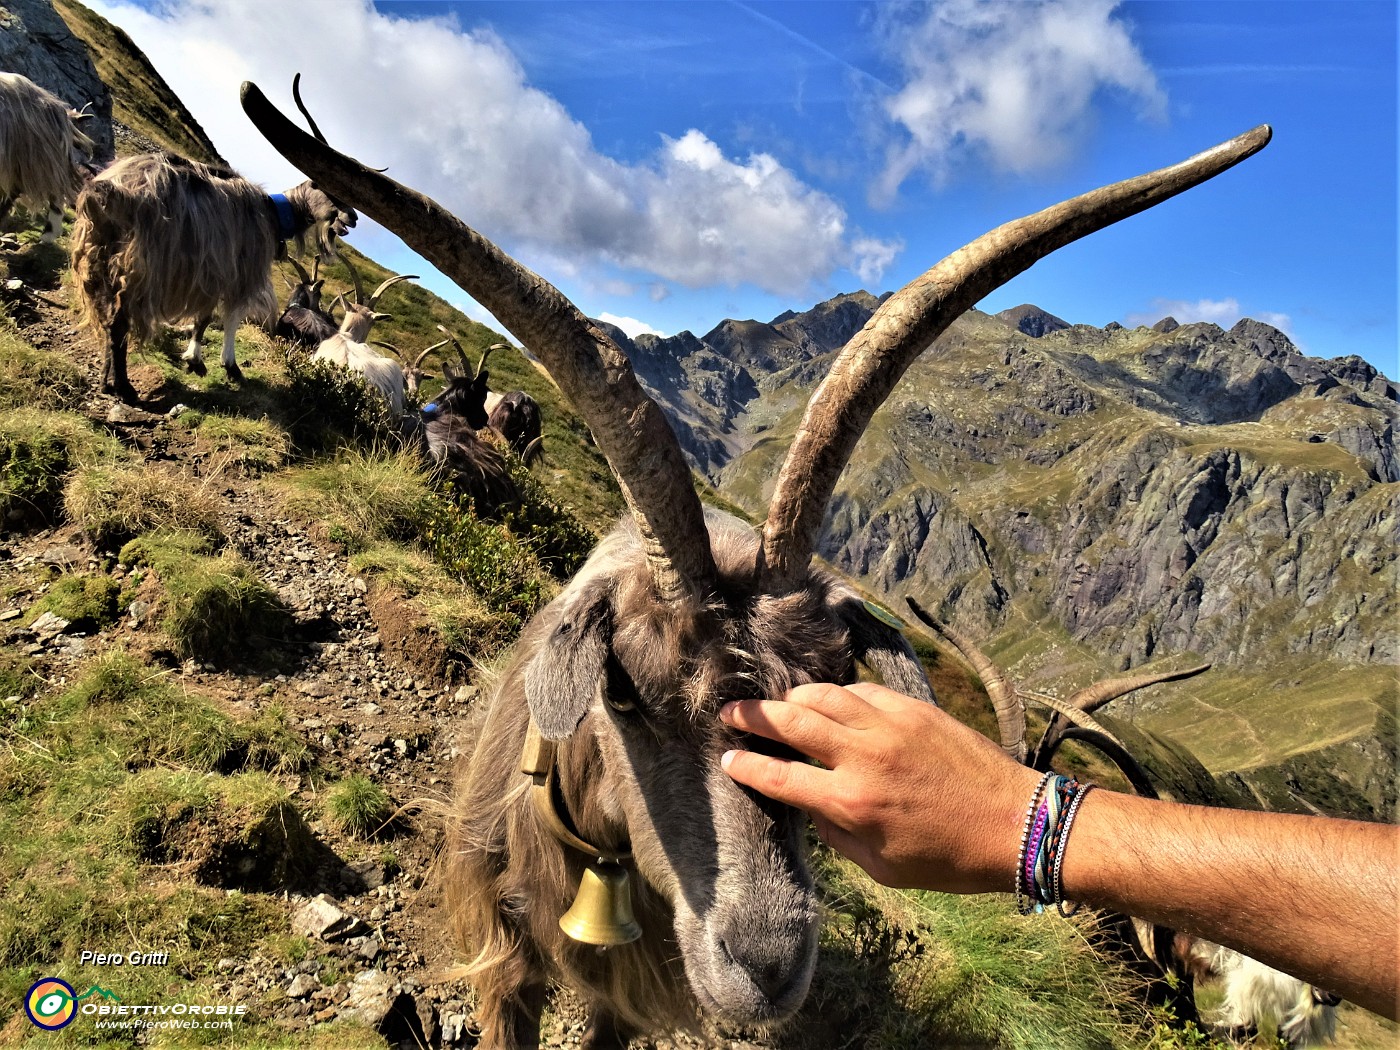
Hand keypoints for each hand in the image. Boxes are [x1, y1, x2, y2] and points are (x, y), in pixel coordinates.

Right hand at [719, 681, 1043, 892]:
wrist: (1017, 823)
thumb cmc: (950, 859)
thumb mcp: (883, 868)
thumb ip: (838, 835)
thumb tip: (810, 805)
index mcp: (852, 803)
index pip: (780, 777)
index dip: (746, 766)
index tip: (728, 759)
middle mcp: (863, 758)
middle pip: (790, 721)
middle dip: (752, 715)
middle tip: (731, 712)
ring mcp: (889, 726)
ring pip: (823, 695)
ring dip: (792, 699)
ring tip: (778, 705)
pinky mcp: (913, 709)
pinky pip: (862, 691)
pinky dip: (838, 695)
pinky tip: (832, 703)